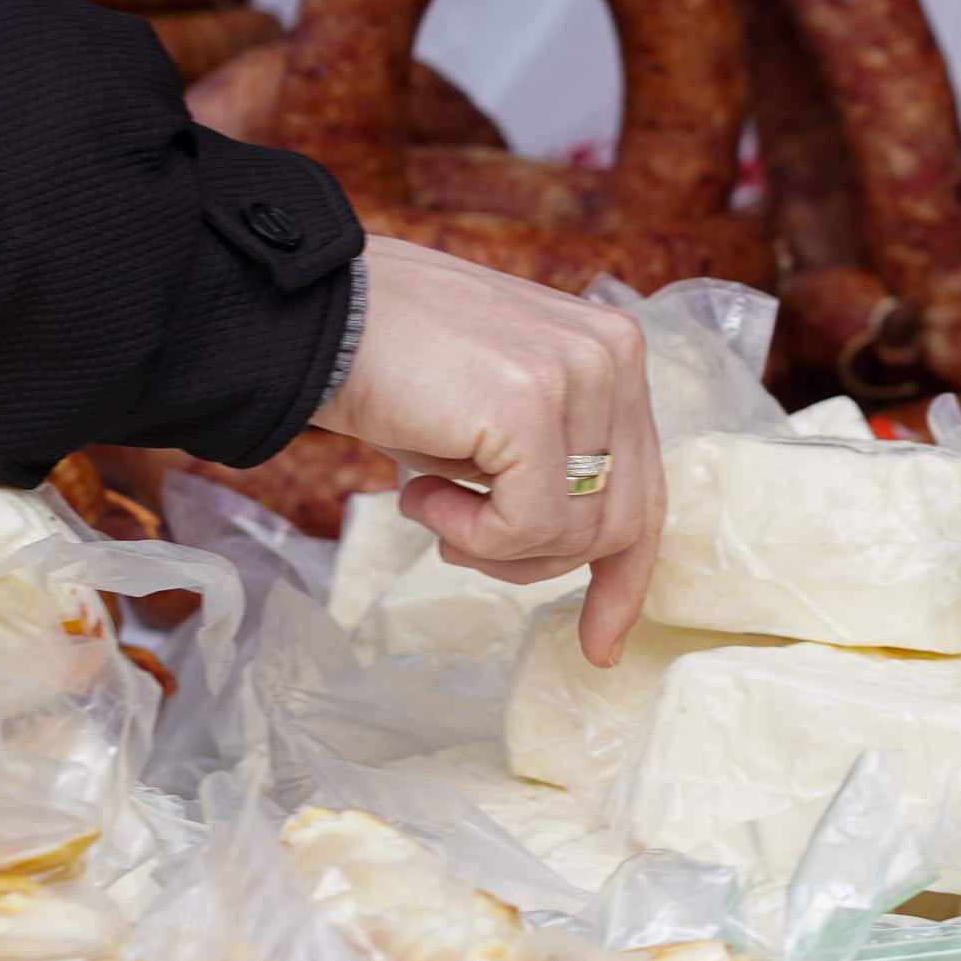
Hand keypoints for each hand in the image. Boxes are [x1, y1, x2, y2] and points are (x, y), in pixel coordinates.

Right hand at [313, 237, 662, 665]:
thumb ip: (547, 461)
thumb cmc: (389, 367)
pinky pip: (528, 526)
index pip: (643, 487)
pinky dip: (468, 533)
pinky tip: (415, 493)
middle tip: (454, 545)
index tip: (599, 643)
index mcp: (611, 352)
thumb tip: (572, 553)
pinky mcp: (531, 402)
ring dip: (488, 545)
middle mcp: (612, 355)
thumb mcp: (492, 413)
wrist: (316, 317)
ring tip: (423, 500)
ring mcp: (578, 374)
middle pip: (618, 522)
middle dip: (533, 561)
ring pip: (575, 534)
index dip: (624, 576)